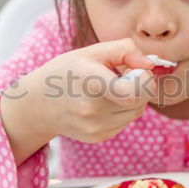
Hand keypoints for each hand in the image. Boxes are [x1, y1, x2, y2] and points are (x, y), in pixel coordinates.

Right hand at [24, 38, 156, 142]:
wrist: (38, 104)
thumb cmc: (67, 72)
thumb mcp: (91, 51)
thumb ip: (125, 50)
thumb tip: (150, 64)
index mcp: (90, 82)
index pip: (133, 92)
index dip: (145, 81)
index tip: (137, 71)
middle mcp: (92, 109)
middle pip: (140, 101)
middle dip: (140, 86)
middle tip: (124, 76)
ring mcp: (95, 127)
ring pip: (136, 112)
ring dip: (132, 99)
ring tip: (110, 89)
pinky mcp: (98, 137)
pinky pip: (125, 122)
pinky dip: (122, 110)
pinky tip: (104, 103)